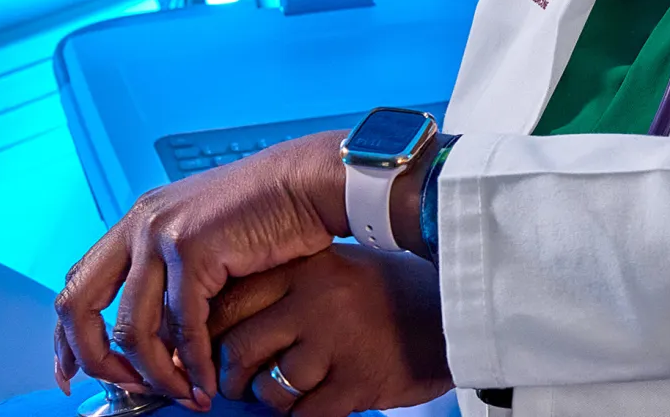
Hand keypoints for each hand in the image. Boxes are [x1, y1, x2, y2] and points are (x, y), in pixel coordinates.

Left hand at [52, 131, 353, 407]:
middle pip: (78, 306)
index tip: (73, 374)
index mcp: (138, 220)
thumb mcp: (209, 236)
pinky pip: (182, 326)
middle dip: (93, 360)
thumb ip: (176, 277)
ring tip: (185, 394)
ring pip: (132, 329)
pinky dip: (195, 362)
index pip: (78, 284)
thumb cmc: (277, 211)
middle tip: (127, 391)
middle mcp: (139, 224)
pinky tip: (209, 379)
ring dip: (156, 374)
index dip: (68, 337)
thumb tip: (164, 340)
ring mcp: (161, 235)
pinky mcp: (193, 249)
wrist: (313, 181)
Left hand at [211, 245, 451, 416]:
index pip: (228, 304)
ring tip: (293, 390)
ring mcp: (339, 341)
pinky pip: (304, 416)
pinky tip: (321, 401)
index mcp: (308, 267)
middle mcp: (320, 299)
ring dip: (273, 400)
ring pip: (270, 389)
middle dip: (234, 376)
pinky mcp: (358, 381)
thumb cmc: (389, 298)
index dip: (210, 336)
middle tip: (244, 381)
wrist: (459, 316)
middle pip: (239, 349)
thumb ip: (284, 289)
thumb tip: (216, 327)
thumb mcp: (336, 272)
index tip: (214, 351)